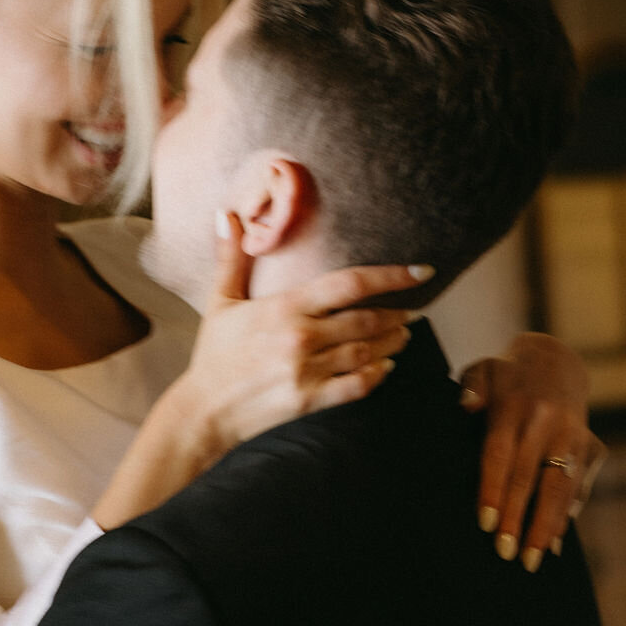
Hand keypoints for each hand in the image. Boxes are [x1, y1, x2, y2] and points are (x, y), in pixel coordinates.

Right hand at [183, 213, 427, 461]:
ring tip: (403, 334)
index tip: (421, 271)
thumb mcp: (221, 301)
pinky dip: (378, 374)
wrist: (204, 410)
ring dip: (392, 342)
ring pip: (367, 352)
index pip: (350, 283)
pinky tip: (386, 366)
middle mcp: (301, 337)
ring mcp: (308, 371)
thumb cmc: (214, 354)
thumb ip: (232, 257)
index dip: (391, 275)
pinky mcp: (310, 401)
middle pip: (367, 319)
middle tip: (411, 309)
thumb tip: (227, 215)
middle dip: (396, 314)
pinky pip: (357, 385)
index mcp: (285, 307)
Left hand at [460, 333, 605, 571]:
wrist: (557, 362)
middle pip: (530, 476)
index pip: (501, 453)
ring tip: (532, 560)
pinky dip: (567, 515)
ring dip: (546, 525)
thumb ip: (471, 387)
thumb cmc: (506, 375)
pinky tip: (553, 543)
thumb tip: (467, 407)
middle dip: (519, 518)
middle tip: (505, 553)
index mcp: (514, 404)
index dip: (494, 489)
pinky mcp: (591, 446)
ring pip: (559, 486)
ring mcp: (573, 435)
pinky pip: (579, 486)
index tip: (486, 524)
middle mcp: (547, 421)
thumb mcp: (483, 370)